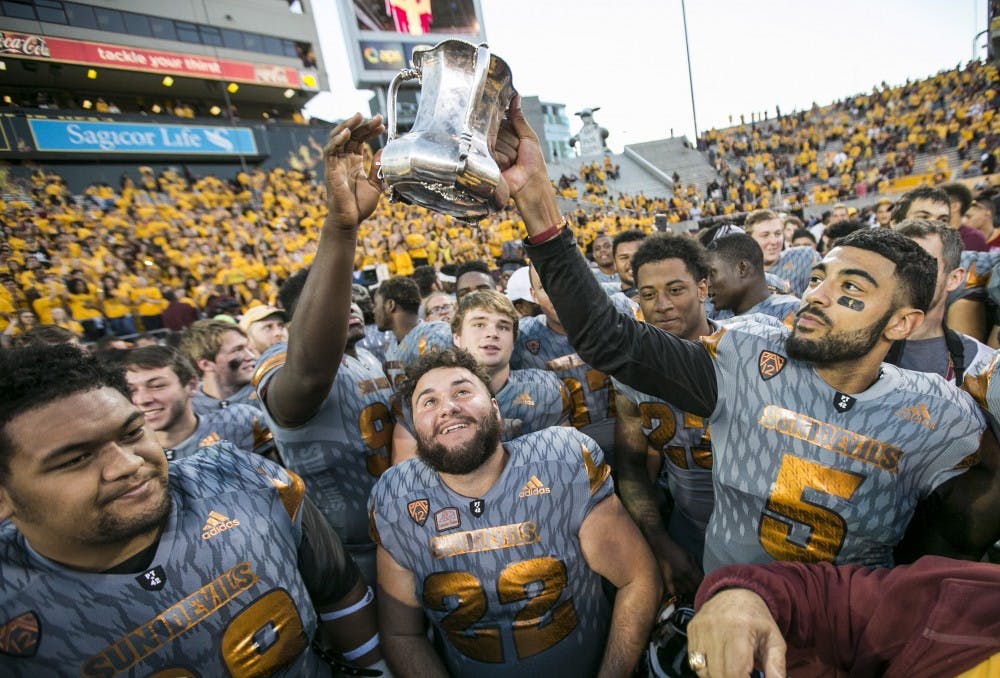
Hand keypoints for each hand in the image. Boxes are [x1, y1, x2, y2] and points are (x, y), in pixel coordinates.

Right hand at [323, 113, 385, 229]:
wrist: (350, 221)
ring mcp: (336, 164)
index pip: (359, 139)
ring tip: (359, 117)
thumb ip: (378, 168)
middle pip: (351, 135)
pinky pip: (330, 151)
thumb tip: (384, 151)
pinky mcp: (330, 170)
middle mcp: (343, 159)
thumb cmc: (359, 205)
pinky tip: (347, 133)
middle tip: (377, 118)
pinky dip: (337, 140)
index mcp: (353, 161)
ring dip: (348, 126)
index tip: (381, 124)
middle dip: (363, 124)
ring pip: (338, 138)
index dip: (369, 130)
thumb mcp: (375, 184)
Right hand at [494, 96, 550, 203]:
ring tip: (513, 162)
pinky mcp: (487, 162)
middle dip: (511, 142)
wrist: (530, 184)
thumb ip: (519, 119)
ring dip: (508, 153)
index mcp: (507, 134)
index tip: (517, 139)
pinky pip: (493, 152)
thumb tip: (516, 97)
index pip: (502, 120)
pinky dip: (503, 159)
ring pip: (497, 141)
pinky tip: (507, 167)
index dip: (510, 128)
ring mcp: (491, 152)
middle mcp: (497, 142)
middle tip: (518, 154)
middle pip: (499, 130)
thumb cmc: (533, 162)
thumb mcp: (529, 137)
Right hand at [655, 544, 702, 601]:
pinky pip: (675, 591)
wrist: (661, 547)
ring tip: (687, 584)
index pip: (699, 582)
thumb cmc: (677, 550)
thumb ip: (697, 567)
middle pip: (692, 588)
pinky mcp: (666, 580)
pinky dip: (679, 590)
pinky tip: (679, 586)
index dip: (702, 583)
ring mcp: (673, 579)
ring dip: (687, 589)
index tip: (704, 583)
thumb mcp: (690, 556)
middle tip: (696, 583)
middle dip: (696, 586)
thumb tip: (702, 577)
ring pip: (684, 591)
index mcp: (688, 569)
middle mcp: (681, 576)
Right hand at [686, 589, 785, 677]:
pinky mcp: (692, 629)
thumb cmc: (756, 619)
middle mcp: (716, 627)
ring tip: (731, 670)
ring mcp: (700, 628)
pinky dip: (705, 668)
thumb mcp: (774, 641)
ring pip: (703, 670)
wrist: (736, 592)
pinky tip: (718, 663)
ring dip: (717, 676)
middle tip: (741, 674)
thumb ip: (776, 666)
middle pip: (718, 674)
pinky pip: (694, 660)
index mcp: (739, 630)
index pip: (734, 672)